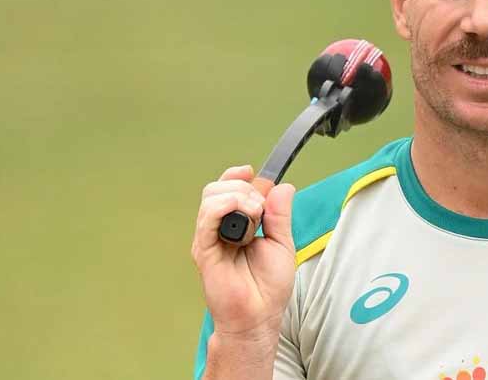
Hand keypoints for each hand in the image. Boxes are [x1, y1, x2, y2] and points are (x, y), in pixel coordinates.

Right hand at [191, 165, 296, 335]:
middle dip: (244, 187)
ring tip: (257, 217)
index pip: (227, 188)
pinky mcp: (204, 250)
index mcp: (235, 225)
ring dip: (240, 197)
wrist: (259, 316)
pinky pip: (207, 218)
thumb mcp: (283, 242)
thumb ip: (280, 214)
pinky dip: (227, 207)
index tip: (253, 173)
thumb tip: (283, 186)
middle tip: (262, 209)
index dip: (238, 176)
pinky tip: (245, 217)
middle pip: (218, 187)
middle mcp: (218, 229)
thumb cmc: (268, 287)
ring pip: (212, 196)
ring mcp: (209, 238)